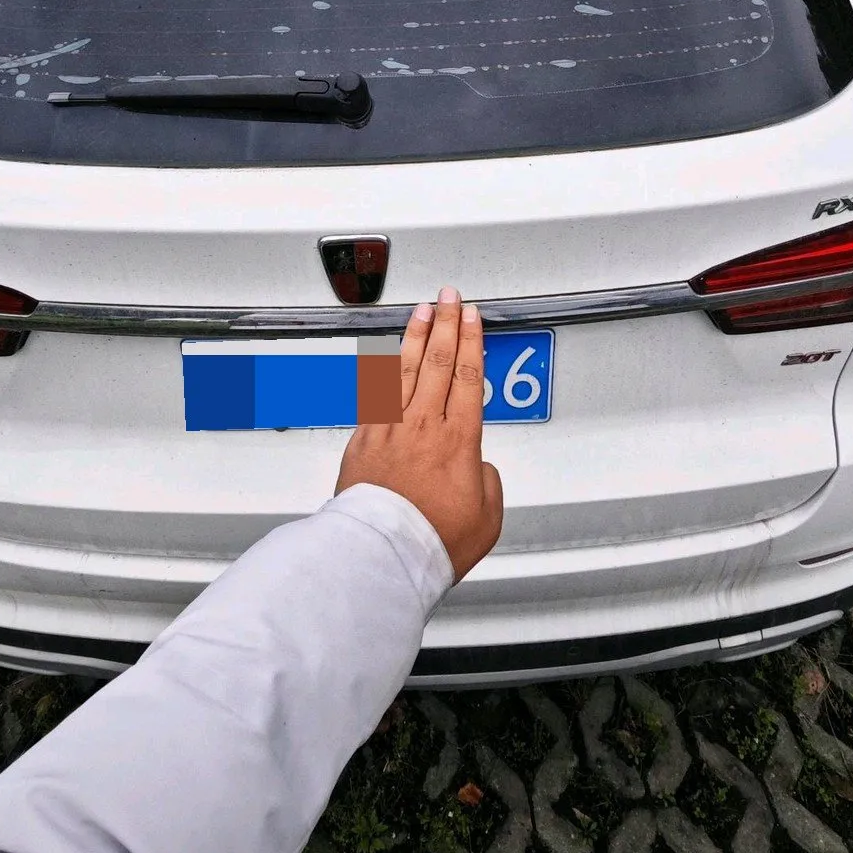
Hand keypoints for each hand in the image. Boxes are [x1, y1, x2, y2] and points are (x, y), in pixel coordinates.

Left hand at [335, 287, 503, 580]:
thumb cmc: (431, 541)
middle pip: (438, 361)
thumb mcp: (487, 517)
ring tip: (421, 311)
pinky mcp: (364, 440)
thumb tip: (478, 469)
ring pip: (405, 369)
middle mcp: (423, 425)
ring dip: (415, 335)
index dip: (471, 341)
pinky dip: (385, 370)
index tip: (473, 319)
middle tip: (449, 298)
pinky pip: (377, 394)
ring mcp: (390, 429)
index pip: (467, 376)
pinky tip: (388, 356)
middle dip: (446, 323)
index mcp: (459, 440)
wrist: (383, 554)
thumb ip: (487, 482)